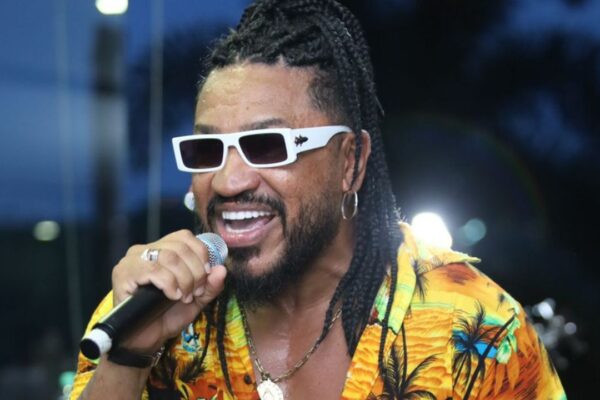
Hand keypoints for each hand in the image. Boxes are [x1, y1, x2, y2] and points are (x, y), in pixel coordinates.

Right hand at [110, 230, 226, 352]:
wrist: (145, 341)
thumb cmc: (167, 317)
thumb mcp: (195, 300)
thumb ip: (210, 285)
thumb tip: (222, 269)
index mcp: (161, 250)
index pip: (185, 237)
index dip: (200, 254)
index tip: (205, 277)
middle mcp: (145, 250)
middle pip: (179, 247)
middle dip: (194, 271)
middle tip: (194, 292)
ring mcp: (132, 260)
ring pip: (168, 256)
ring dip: (183, 278)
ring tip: (183, 296)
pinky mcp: (123, 274)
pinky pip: (152, 269)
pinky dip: (169, 283)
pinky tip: (172, 295)